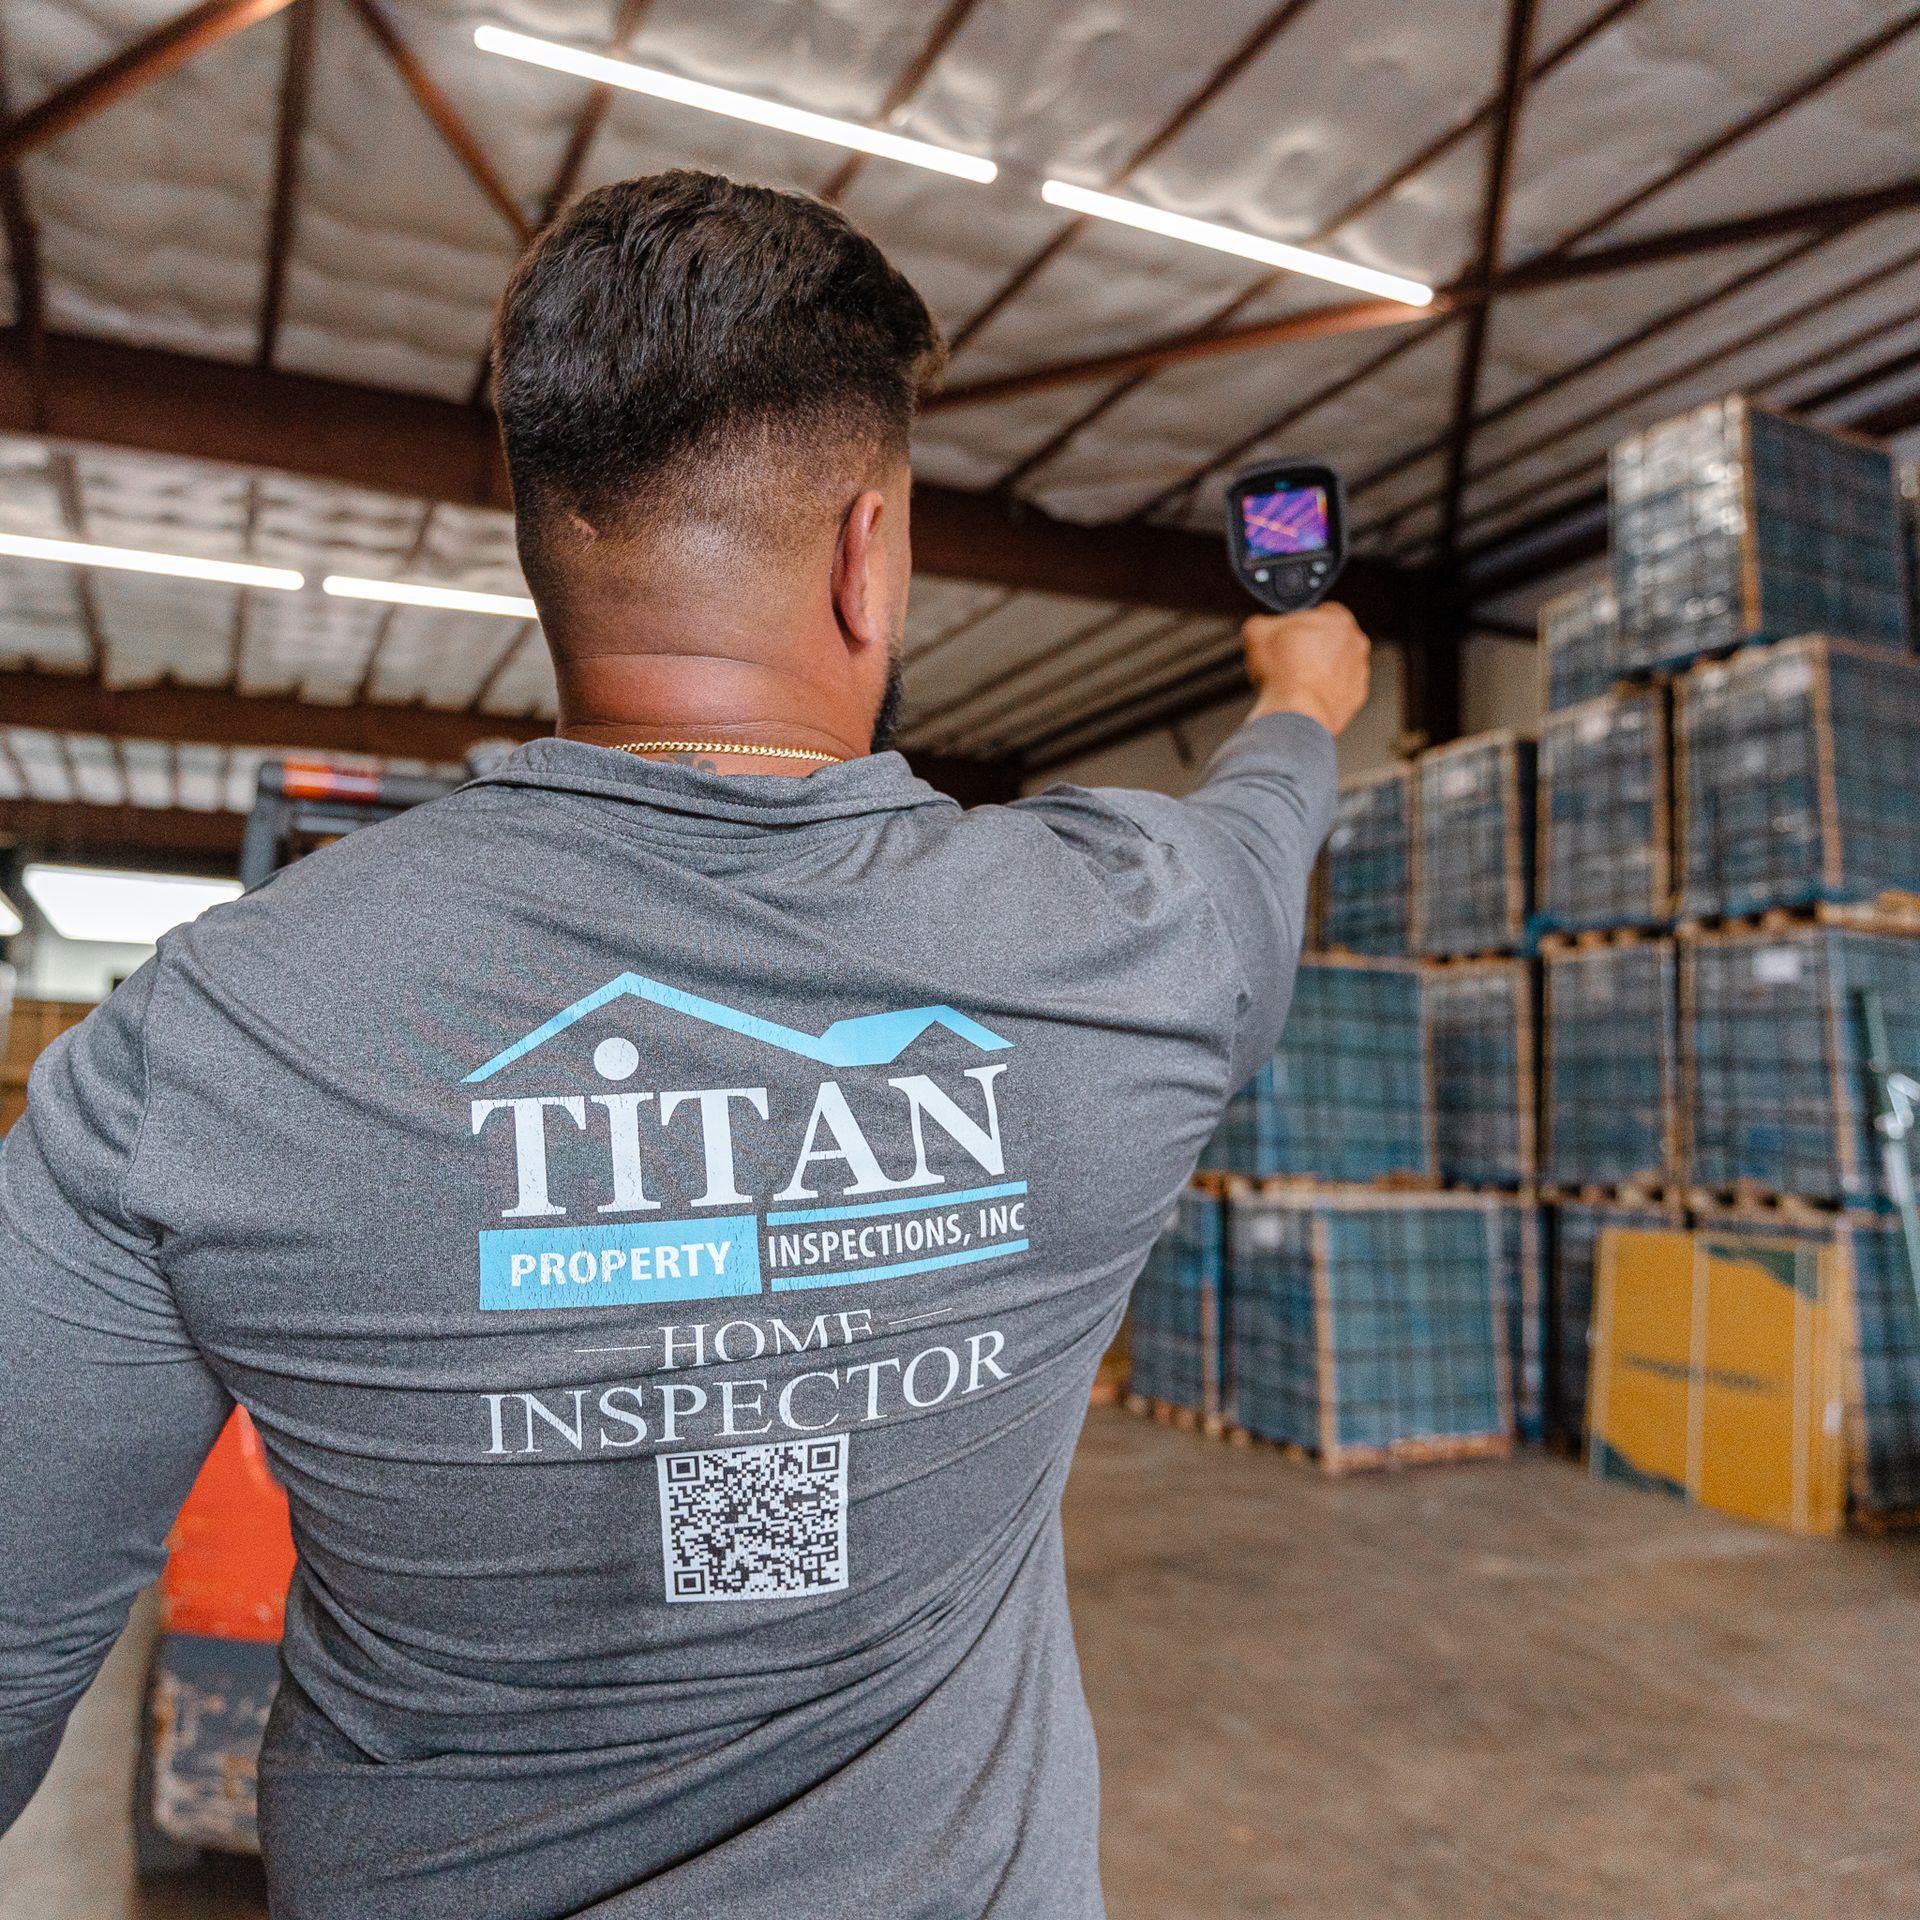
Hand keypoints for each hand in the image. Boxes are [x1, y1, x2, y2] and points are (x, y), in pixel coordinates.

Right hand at [1243, 602, 1370, 737]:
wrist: (1296, 713)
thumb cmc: (1283, 671)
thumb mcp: (1257, 632)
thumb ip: (1262, 621)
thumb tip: (1260, 625)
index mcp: (1338, 619)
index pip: (1321, 611)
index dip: (1299, 623)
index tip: (1287, 635)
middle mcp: (1356, 644)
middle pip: (1330, 639)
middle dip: (1311, 647)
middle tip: (1288, 659)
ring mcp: (1359, 672)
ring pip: (1336, 665)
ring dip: (1318, 670)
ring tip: (1293, 681)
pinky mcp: (1355, 698)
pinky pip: (1338, 690)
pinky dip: (1323, 692)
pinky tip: (1304, 696)